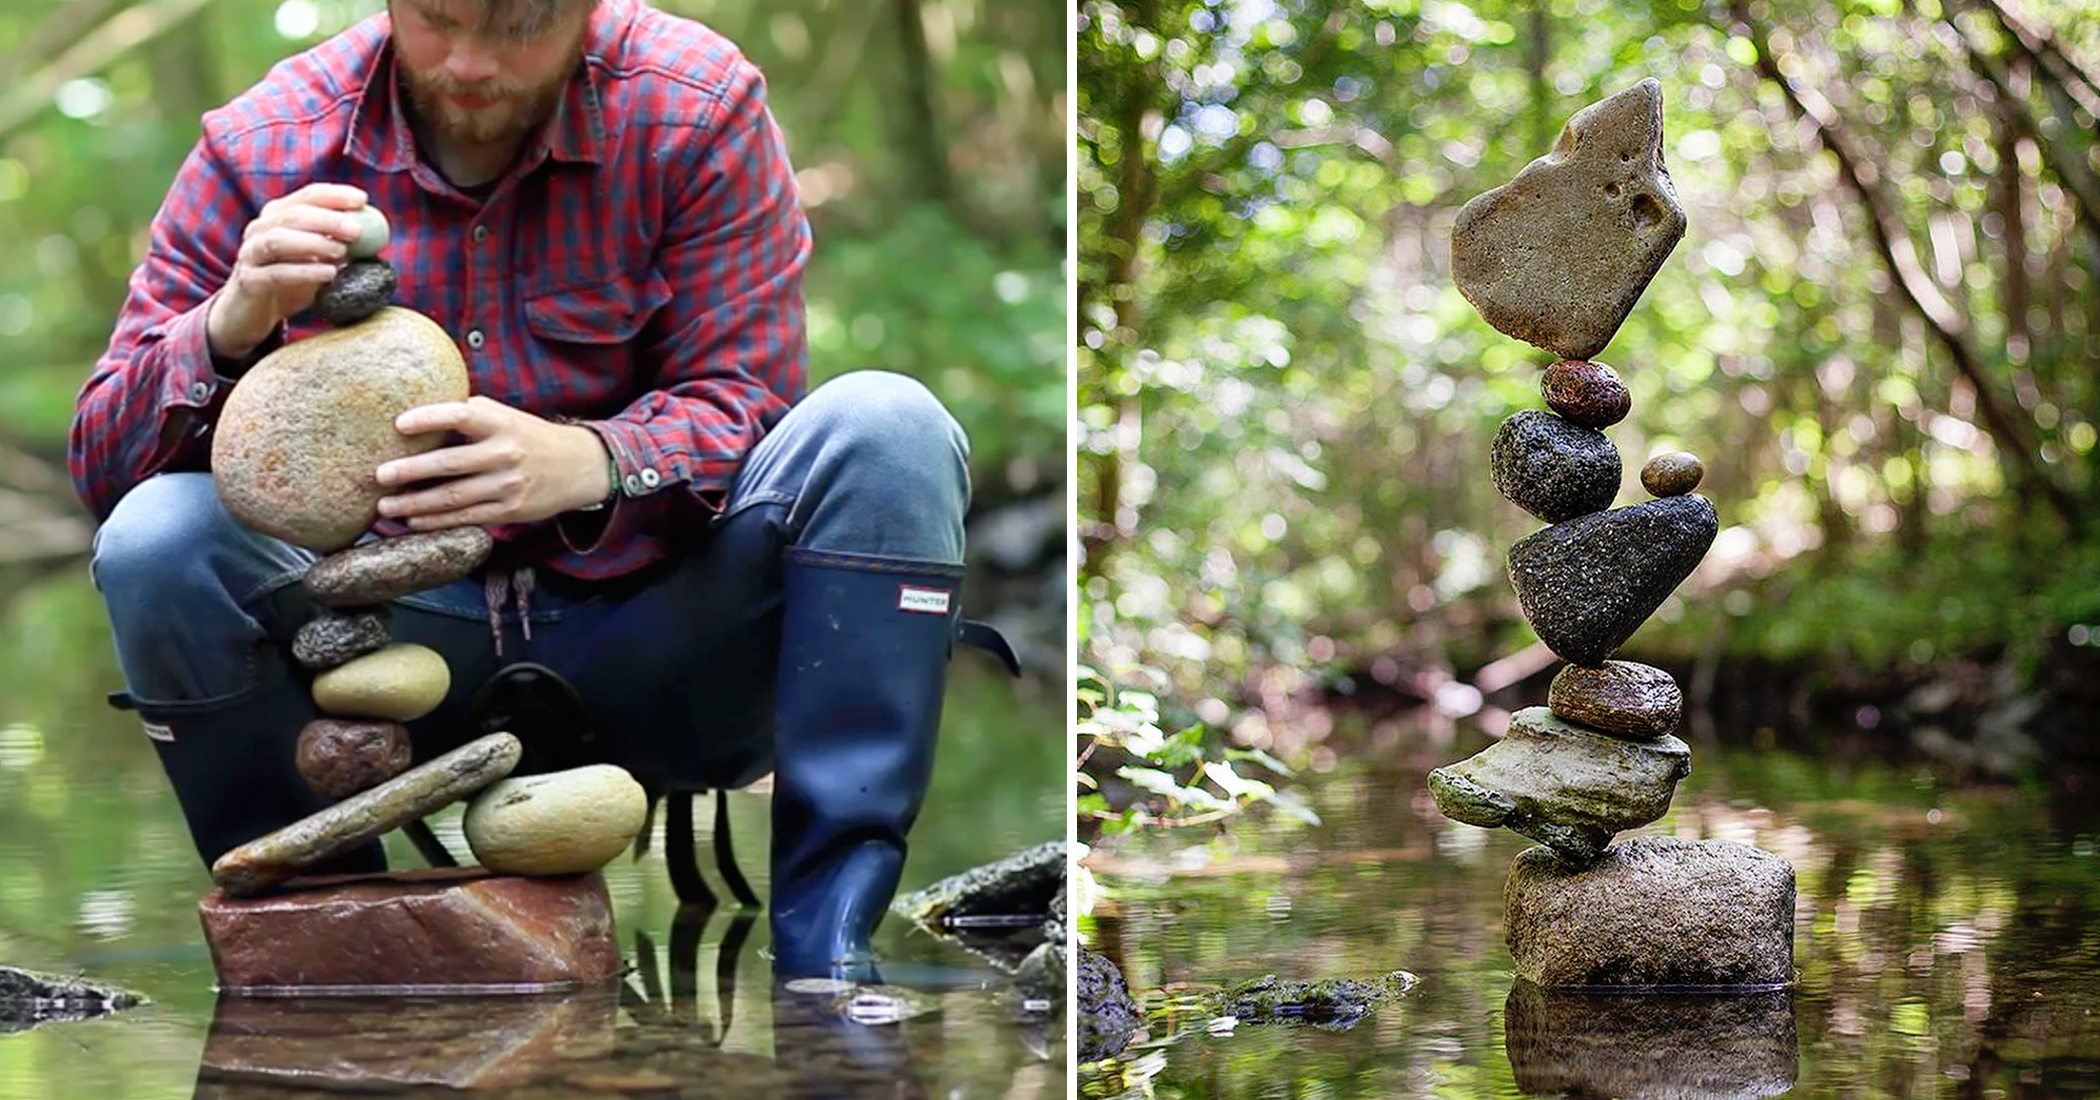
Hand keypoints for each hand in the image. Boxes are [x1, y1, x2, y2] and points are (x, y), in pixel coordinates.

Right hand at [207, 182, 367, 358]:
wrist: (250, 313)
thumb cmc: (289, 281)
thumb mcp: (316, 260)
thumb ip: (338, 245)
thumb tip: (375, 237)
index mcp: (277, 216)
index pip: (306, 196)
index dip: (334, 195)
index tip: (363, 200)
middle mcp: (259, 229)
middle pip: (292, 215)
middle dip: (327, 219)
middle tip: (356, 230)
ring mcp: (250, 254)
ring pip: (277, 240)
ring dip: (313, 242)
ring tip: (342, 252)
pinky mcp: (248, 281)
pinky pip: (275, 273)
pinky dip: (304, 271)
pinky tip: (329, 274)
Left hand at [375, 397, 612, 528]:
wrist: (579, 467)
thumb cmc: (529, 437)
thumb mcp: (506, 417)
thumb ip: (470, 415)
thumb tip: (416, 415)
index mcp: (503, 423)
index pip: (462, 416)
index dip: (430, 418)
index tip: (399, 424)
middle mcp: (506, 454)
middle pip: (450, 463)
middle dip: (410, 471)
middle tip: (379, 475)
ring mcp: (508, 485)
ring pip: (453, 497)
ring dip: (415, 504)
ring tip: (385, 506)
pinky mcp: (510, 510)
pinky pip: (467, 518)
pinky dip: (437, 521)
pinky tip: (414, 521)